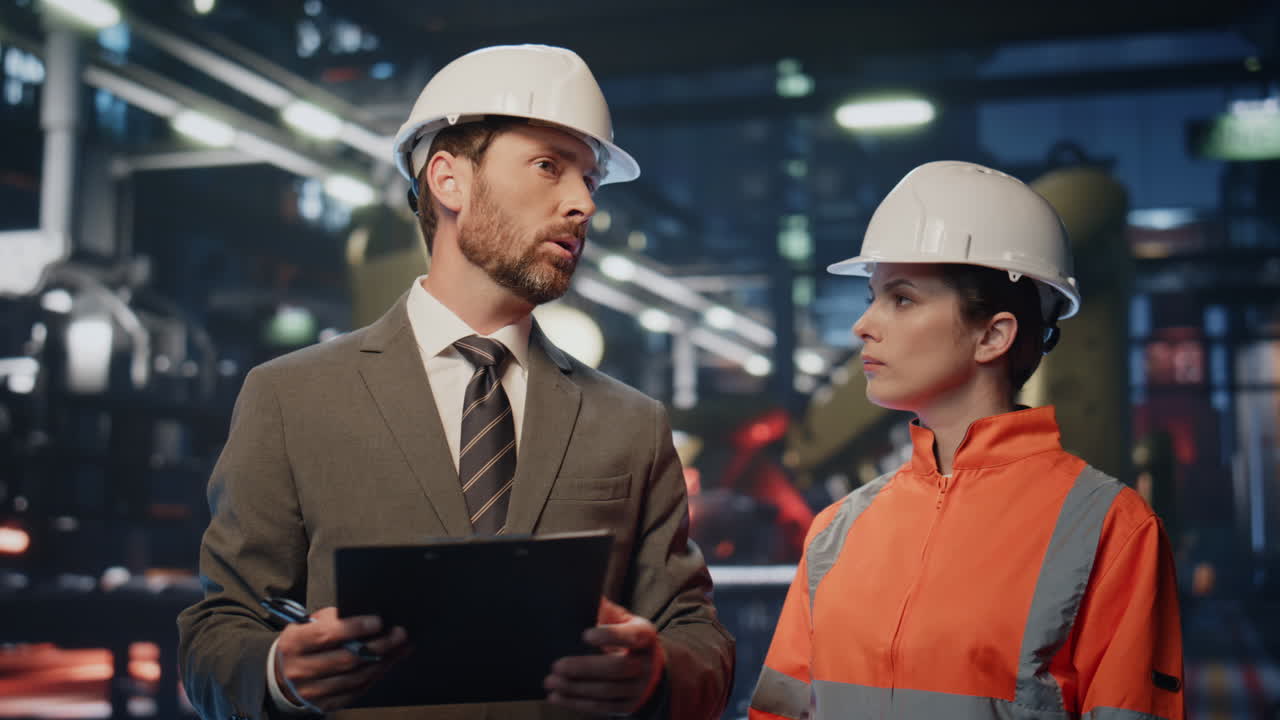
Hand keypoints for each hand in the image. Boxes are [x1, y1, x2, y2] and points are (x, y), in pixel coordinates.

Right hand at [274, 607, 409, 711]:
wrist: (278, 677)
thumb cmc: (300, 645)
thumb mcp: (305, 626)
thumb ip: (330, 620)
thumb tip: (364, 617)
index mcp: (294, 644)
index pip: (326, 635)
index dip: (354, 628)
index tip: (377, 621)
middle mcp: (301, 670)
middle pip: (346, 659)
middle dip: (378, 646)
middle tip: (399, 634)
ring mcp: (312, 691)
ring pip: (355, 678)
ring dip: (383, 662)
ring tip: (400, 648)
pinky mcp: (323, 705)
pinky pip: (355, 692)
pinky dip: (374, 677)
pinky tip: (386, 664)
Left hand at [545, 597, 664, 715]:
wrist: (650, 668)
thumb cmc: (626, 636)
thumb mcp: (622, 620)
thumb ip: (605, 610)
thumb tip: (580, 593)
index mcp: (644, 635)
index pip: (630, 636)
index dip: (610, 636)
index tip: (584, 635)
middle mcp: (645, 663)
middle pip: (617, 668)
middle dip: (585, 667)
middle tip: (557, 665)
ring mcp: (638, 688)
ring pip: (606, 691)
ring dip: (575, 687)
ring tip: (550, 681)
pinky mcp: (627, 706)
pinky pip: (601, 707)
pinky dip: (576, 703)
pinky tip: (557, 697)